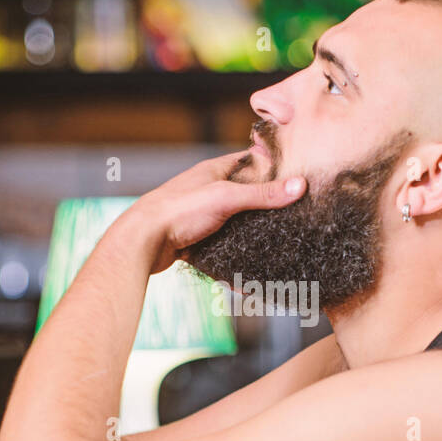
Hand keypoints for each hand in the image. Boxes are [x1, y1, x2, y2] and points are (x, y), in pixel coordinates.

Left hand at [128, 152, 306, 274]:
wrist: (142, 242)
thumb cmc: (177, 210)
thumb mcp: (225, 197)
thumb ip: (262, 194)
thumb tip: (299, 186)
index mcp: (214, 171)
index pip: (250, 162)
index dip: (272, 167)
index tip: (296, 177)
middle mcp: (209, 192)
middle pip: (246, 198)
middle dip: (267, 210)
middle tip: (293, 220)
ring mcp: (202, 218)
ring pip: (236, 227)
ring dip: (253, 241)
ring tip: (277, 252)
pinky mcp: (196, 242)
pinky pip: (223, 252)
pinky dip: (235, 263)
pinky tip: (248, 278)